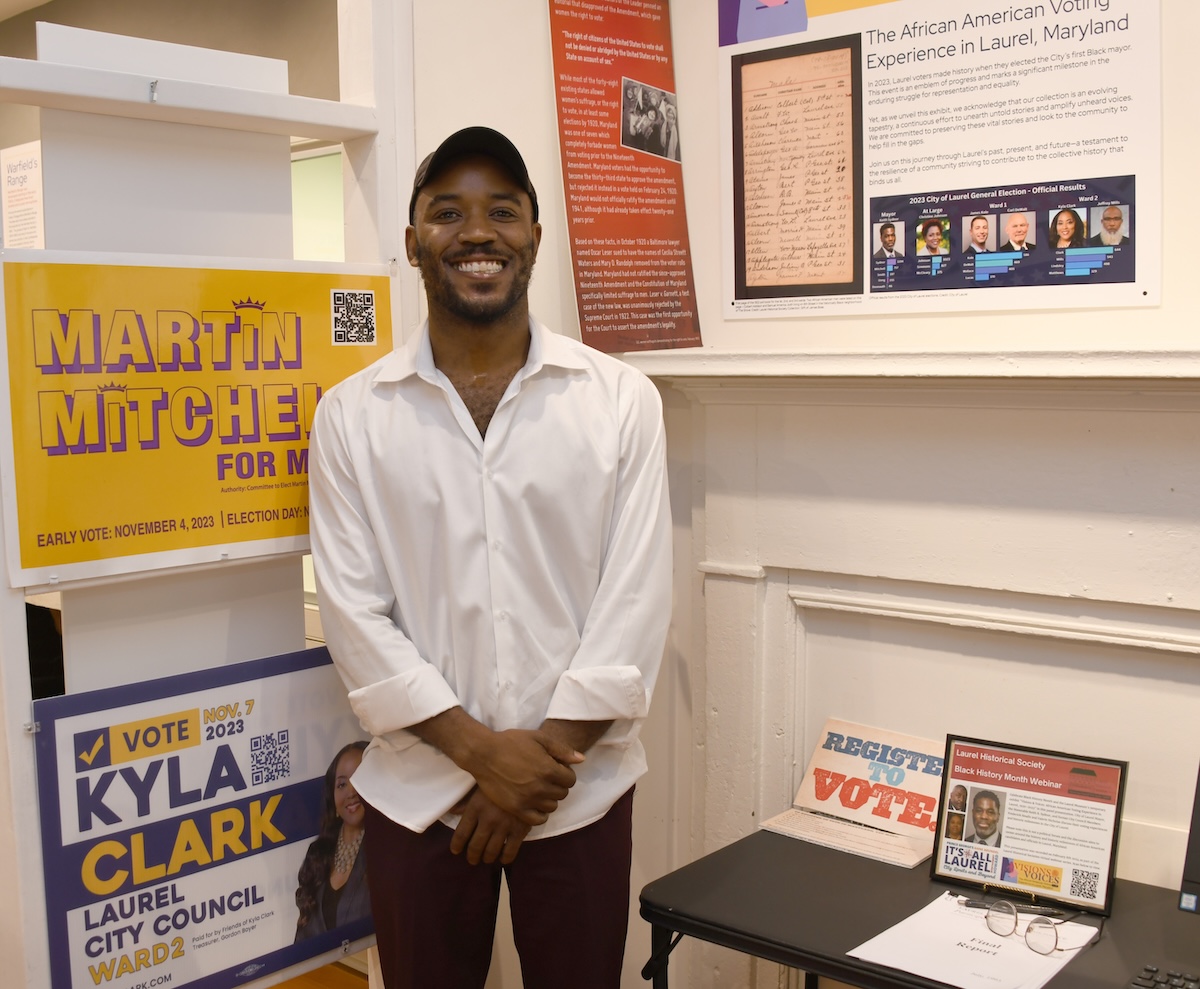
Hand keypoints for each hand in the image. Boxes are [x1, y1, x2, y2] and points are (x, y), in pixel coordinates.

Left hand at [449, 787, 530, 864]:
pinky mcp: (520, 830)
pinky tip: (503, 858)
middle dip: (472, 856)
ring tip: (486, 859)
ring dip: (487, 858)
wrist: (527, 776)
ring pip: (491, 851)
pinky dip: (505, 858)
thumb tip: (452, 812)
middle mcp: (488, 819)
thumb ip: (466, 802)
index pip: (461, 833)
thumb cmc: (501, 780)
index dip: (457, 845)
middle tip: (472, 859)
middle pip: (475, 846)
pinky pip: (510, 851)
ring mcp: (504, 826)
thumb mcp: (481, 787)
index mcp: (476, 807)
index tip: (456, 850)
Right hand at [467, 728, 583, 825]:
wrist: (484, 754)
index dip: (565, 773)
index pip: (571, 780)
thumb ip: (562, 749)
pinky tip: (535, 803)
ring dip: (549, 799)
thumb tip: (581, 759)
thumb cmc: (511, 742)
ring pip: (552, 807)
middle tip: (547, 778)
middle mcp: (540, 787)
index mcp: (548, 769)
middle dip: (558, 785)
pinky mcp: (516, 809)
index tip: (556, 769)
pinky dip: (540, 813)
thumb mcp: (539, 738)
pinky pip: (537, 819)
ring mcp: (528, 800)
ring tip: (539, 789)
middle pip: (562, 794)